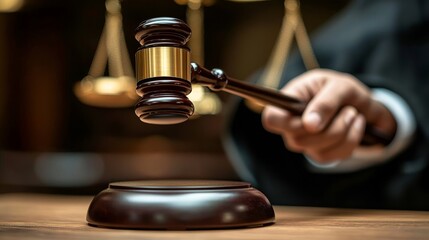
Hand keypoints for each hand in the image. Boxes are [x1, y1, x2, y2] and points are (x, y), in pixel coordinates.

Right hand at [262, 69, 395, 163]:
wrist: (361, 104)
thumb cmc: (343, 90)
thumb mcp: (340, 86)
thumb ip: (325, 102)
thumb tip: (309, 125)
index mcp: (289, 101)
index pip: (271, 119)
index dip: (284, 123)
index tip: (310, 120)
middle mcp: (291, 125)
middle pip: (298, 140)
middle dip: (331, 127)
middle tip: (350, 110)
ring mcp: (303, 143)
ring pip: (318, 151)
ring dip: (345, 132)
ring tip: (354, 114)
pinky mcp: (318, 154)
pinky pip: (333, 157)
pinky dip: (351, 141)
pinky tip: (356, 126)